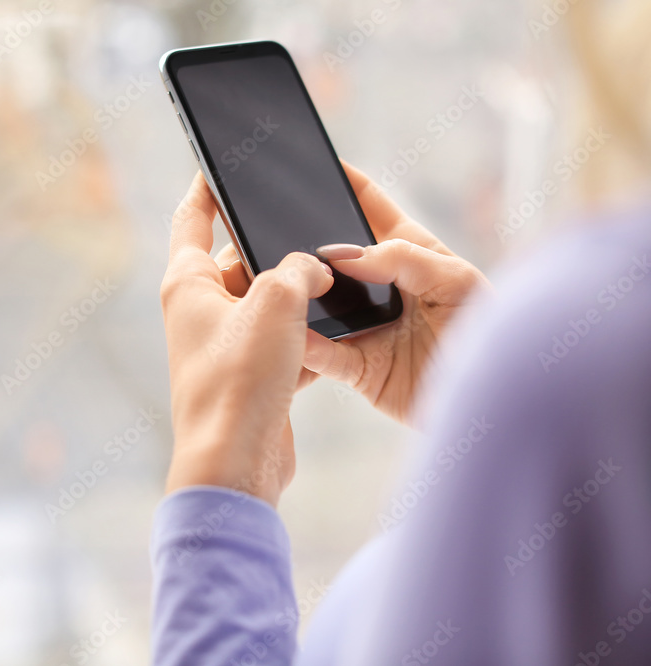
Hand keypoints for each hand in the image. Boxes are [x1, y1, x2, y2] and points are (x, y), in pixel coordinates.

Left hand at [160, 172, 333, 506]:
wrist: (237, 463)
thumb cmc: (240, 381)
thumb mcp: (277, 303)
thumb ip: (300, 270)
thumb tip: (315, 270)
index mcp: (187, 284)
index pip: (192, 218)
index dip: (207, 187)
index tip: (218, 162)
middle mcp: (200, 311)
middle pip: (242, 262)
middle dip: (280, 255)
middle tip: (314, 246)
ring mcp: (225, 345)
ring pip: (269, 304)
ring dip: (300, 302)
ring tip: (328, 296)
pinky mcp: (250, 375)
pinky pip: (283, 342)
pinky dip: (306, 340)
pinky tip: (331, 342)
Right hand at [216, 163, 489, 424]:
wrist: (499, 402)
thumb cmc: (491, 333)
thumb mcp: (457, 281)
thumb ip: (403, 259)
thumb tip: (342, 253)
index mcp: (409, 252)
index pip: (369, 206)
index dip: (344, 182)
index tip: (312, 161)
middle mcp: (380, 286)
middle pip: (331, 256)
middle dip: (302, 242)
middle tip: (269, 227)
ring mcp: (366, 326)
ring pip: (318, 304)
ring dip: (297, 295)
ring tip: (272, 281)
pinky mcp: (358, 368)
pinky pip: (322, 353)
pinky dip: (304, 344)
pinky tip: (291, 333)